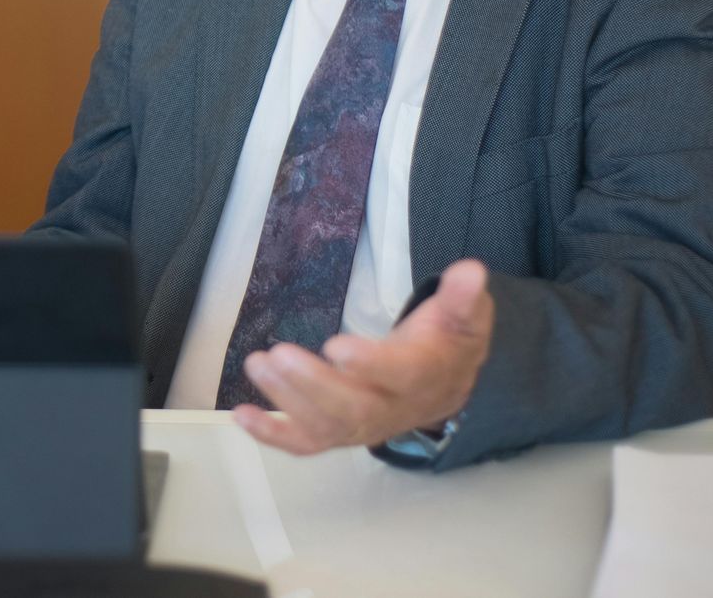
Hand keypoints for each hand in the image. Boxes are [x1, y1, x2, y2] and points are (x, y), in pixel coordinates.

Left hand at [230, 259, 493, 455]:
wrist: (446, 385)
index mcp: (423, 376)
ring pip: (324, 426)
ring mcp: (361, 425)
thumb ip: (463, 297)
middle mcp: (391, 409)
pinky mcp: (337, 432)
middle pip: (353, 409)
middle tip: (277, 354)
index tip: (337, 346)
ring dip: (286, 401)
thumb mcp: (464, 316)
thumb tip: (471, 270)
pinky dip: (273, 434)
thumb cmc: (448, 344)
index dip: (369, 365)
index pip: (398, 376)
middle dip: (312, 384)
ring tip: (257, 365)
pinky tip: (241, 415)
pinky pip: (305, 442)